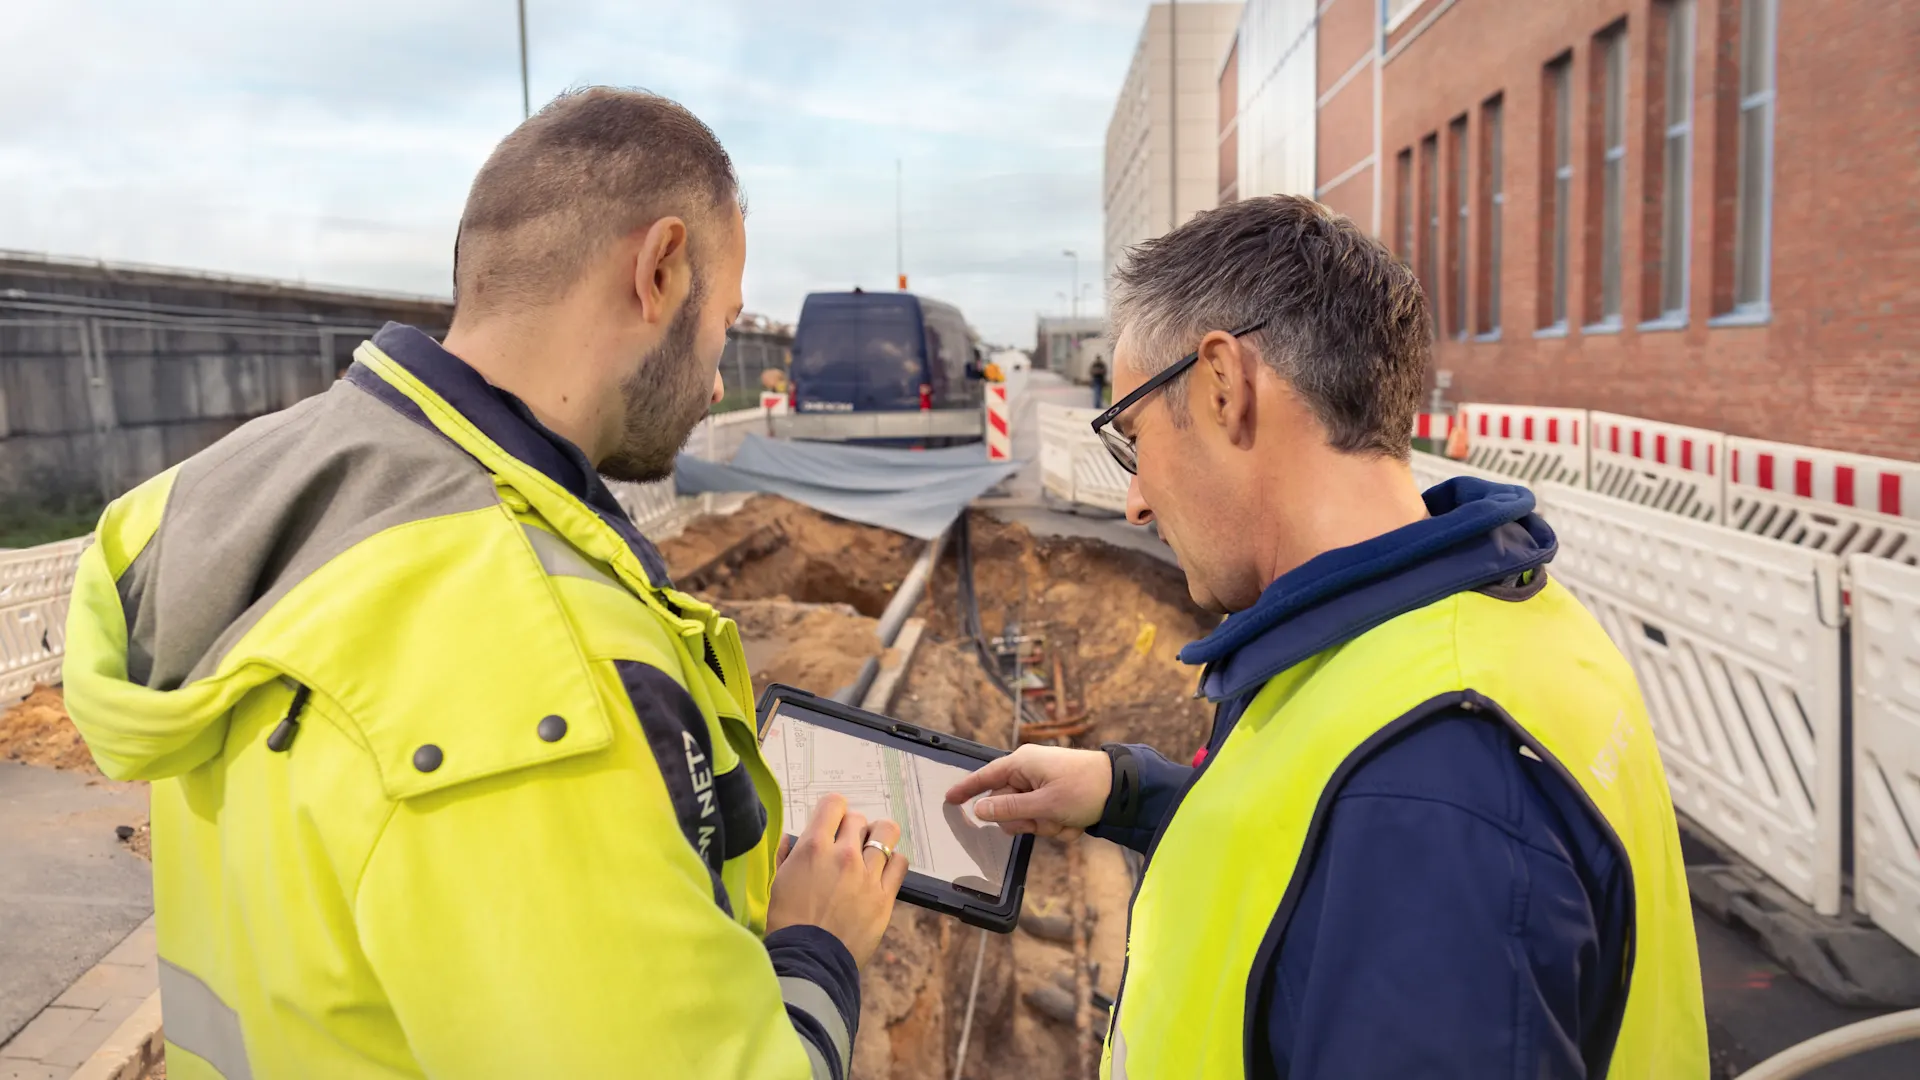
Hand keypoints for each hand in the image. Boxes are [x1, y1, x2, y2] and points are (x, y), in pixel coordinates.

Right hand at [767, 794, 908, 967]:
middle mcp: (843, 854)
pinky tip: (881, 872)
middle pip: (859, 819)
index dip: (834, 810)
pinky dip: (892, 861)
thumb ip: (789, 855)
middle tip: (846, 846)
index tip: (832, 822)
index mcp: (813, 847)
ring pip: (886, 832)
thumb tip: (795, 839)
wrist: (809, 960)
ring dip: (877, 839)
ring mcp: (867, 874)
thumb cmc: (788, 923)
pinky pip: (900, 861)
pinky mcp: (884, 896)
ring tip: (870, 853)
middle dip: (852, 829)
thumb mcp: (779, 882)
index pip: (834, 803)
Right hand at [944, 745, 1110, 840]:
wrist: (1123, 788)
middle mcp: (1029, 771)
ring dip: (1045, 825)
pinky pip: (1044, 819)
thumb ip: (1009, 809)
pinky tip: (1074, 822)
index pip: (985, 777)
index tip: (948, 799)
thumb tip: (980, 809)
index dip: (966, 789)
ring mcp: (1042, 784)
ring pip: (1027, 817)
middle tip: (1047, 819)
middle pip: (1007, 806)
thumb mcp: (1045, 804)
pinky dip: (1058, 826)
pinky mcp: (1054, 796)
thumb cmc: (1086, 788)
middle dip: (1027, 820)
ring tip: (1066, 820)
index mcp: (1022, 763)